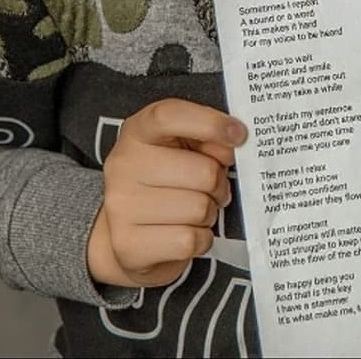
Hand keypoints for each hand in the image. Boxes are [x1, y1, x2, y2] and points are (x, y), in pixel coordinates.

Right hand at [87, 98, 245, 287]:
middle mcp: (123, 165)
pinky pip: (190, 240)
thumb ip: (208, 140)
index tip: (239, 135)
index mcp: (137, 132)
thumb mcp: (185, 150)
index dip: (210, 123)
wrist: (132, 237)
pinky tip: (185, 232)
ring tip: (194, 211)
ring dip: (209, 213)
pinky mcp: (128, 245)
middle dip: (219, 184)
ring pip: (200, 208)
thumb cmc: (167, 184)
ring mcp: (121, 206)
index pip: (169, 115)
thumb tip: (233, 142)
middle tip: (213, 189)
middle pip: (203, 172)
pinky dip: (200, 240)